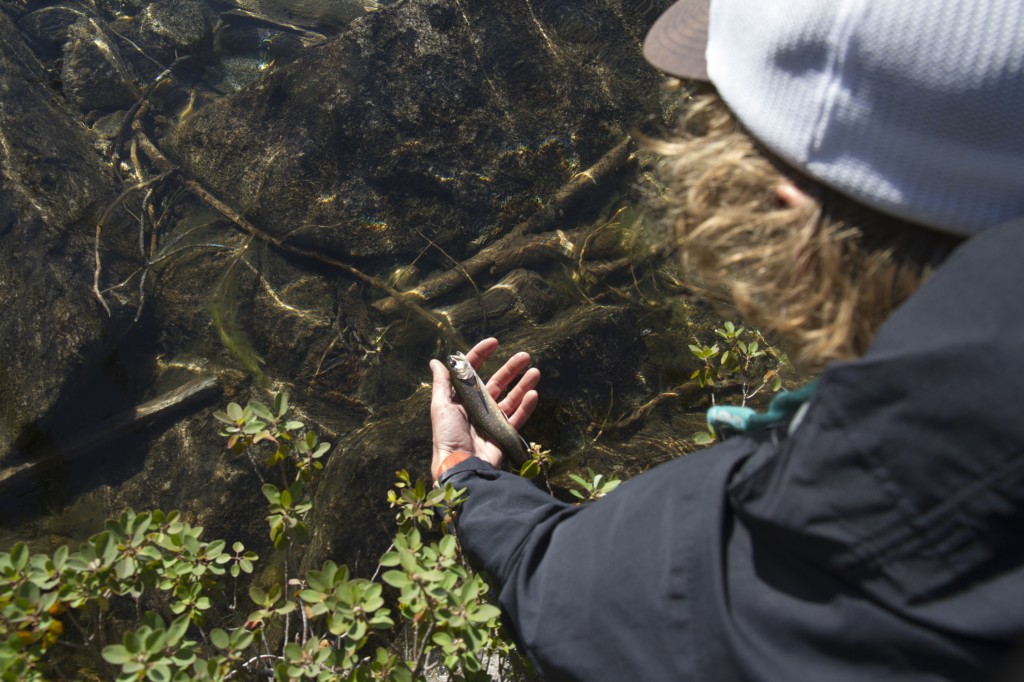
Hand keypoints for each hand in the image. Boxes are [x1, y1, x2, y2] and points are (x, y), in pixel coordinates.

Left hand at [429, 337, 539, 477]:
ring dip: (523, 384)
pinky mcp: (504, 433)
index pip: (473, 372)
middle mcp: (478, 407)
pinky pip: (518, 417)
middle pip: (497, 382)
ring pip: (511, 397)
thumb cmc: (447, 436)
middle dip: (511, 368)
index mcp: (462, 399)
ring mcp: (493, 420)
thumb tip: (435, 361)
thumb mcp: (440, 406)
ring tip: (535, 371)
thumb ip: (442, 383)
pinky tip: (533, 394)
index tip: (494, 342)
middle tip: (525, 356)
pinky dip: (526, 406)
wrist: (461, 466)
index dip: (481, 355)